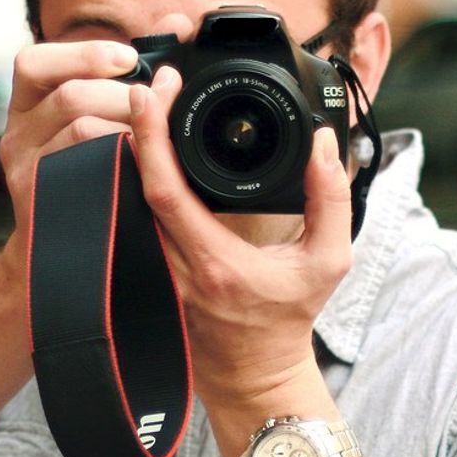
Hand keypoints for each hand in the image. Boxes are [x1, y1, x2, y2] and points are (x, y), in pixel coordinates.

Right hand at [0, 40, 139, 272]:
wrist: (67, 255)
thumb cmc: (96, 174)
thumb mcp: (102, 118)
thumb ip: (133, 70)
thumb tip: (178, 21)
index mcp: (27, 106)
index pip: (32, 62)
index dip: (82, 53)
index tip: (130, 59)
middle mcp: (17, 136)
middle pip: (68, 96)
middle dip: (123, 95)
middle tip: (159, 103)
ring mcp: (25, 172)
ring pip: (81, 130)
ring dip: (129, 126)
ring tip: (156, 134)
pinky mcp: (44, 204)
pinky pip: (86, 172)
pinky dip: (121, 160)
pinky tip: (142, 164)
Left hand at [127, 66, 353, 405]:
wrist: (252, 376)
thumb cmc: (289, 319)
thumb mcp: (328, 262)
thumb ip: (331, 201)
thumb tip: (322, 144)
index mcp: (213, 262)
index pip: (164, 190)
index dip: (151, 136)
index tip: (153, 90)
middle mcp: (173, 265)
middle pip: (132, 183)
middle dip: (134, 124)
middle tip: (149, 80)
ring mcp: (154, 269)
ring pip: (125, 196)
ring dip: (130, 144)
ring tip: (146, 98)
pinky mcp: (148, 268)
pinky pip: (131, 212)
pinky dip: (134, 172)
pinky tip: (142, 141)